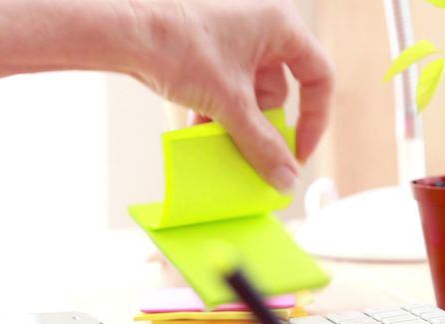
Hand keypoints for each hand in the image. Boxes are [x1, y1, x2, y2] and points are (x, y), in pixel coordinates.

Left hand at [125, 0, 333, 189]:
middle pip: (281, 89)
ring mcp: (235, 36)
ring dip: (238, 123)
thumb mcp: (229, 103)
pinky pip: (229, 86)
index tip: (298, 151)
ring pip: (250, 93)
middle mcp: (263, 26)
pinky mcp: (210, 48)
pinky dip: (220, 110)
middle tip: (256, 156)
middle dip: (265, 126)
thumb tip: (285, 177)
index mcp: (281, 25)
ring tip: (223, 145)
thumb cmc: (178, 46)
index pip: (319, 76)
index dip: (315, 119)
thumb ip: (262, 144)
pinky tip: (202, 131)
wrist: (125, 32)